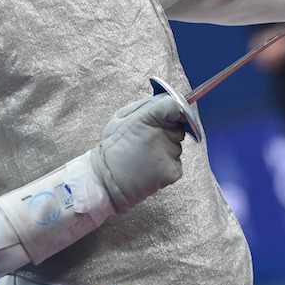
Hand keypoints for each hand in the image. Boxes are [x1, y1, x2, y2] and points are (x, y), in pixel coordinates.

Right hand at [89, 93, 185, 213]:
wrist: (106, 182)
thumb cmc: (113, 149)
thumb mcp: (120, 118)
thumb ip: (144, 107)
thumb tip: (166, 102)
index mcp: (148, 117)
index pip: (174, 106)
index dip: (174, 111)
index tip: (169, 117)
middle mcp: (161, 134)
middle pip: (178, 127)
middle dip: (167, 132)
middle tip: (148, 142)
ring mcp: (169, 153)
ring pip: (177, 146)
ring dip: (167, 150)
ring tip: (146, 157)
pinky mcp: (173, 171)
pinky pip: (177, 163)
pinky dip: (167, 166)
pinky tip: (150, 169)